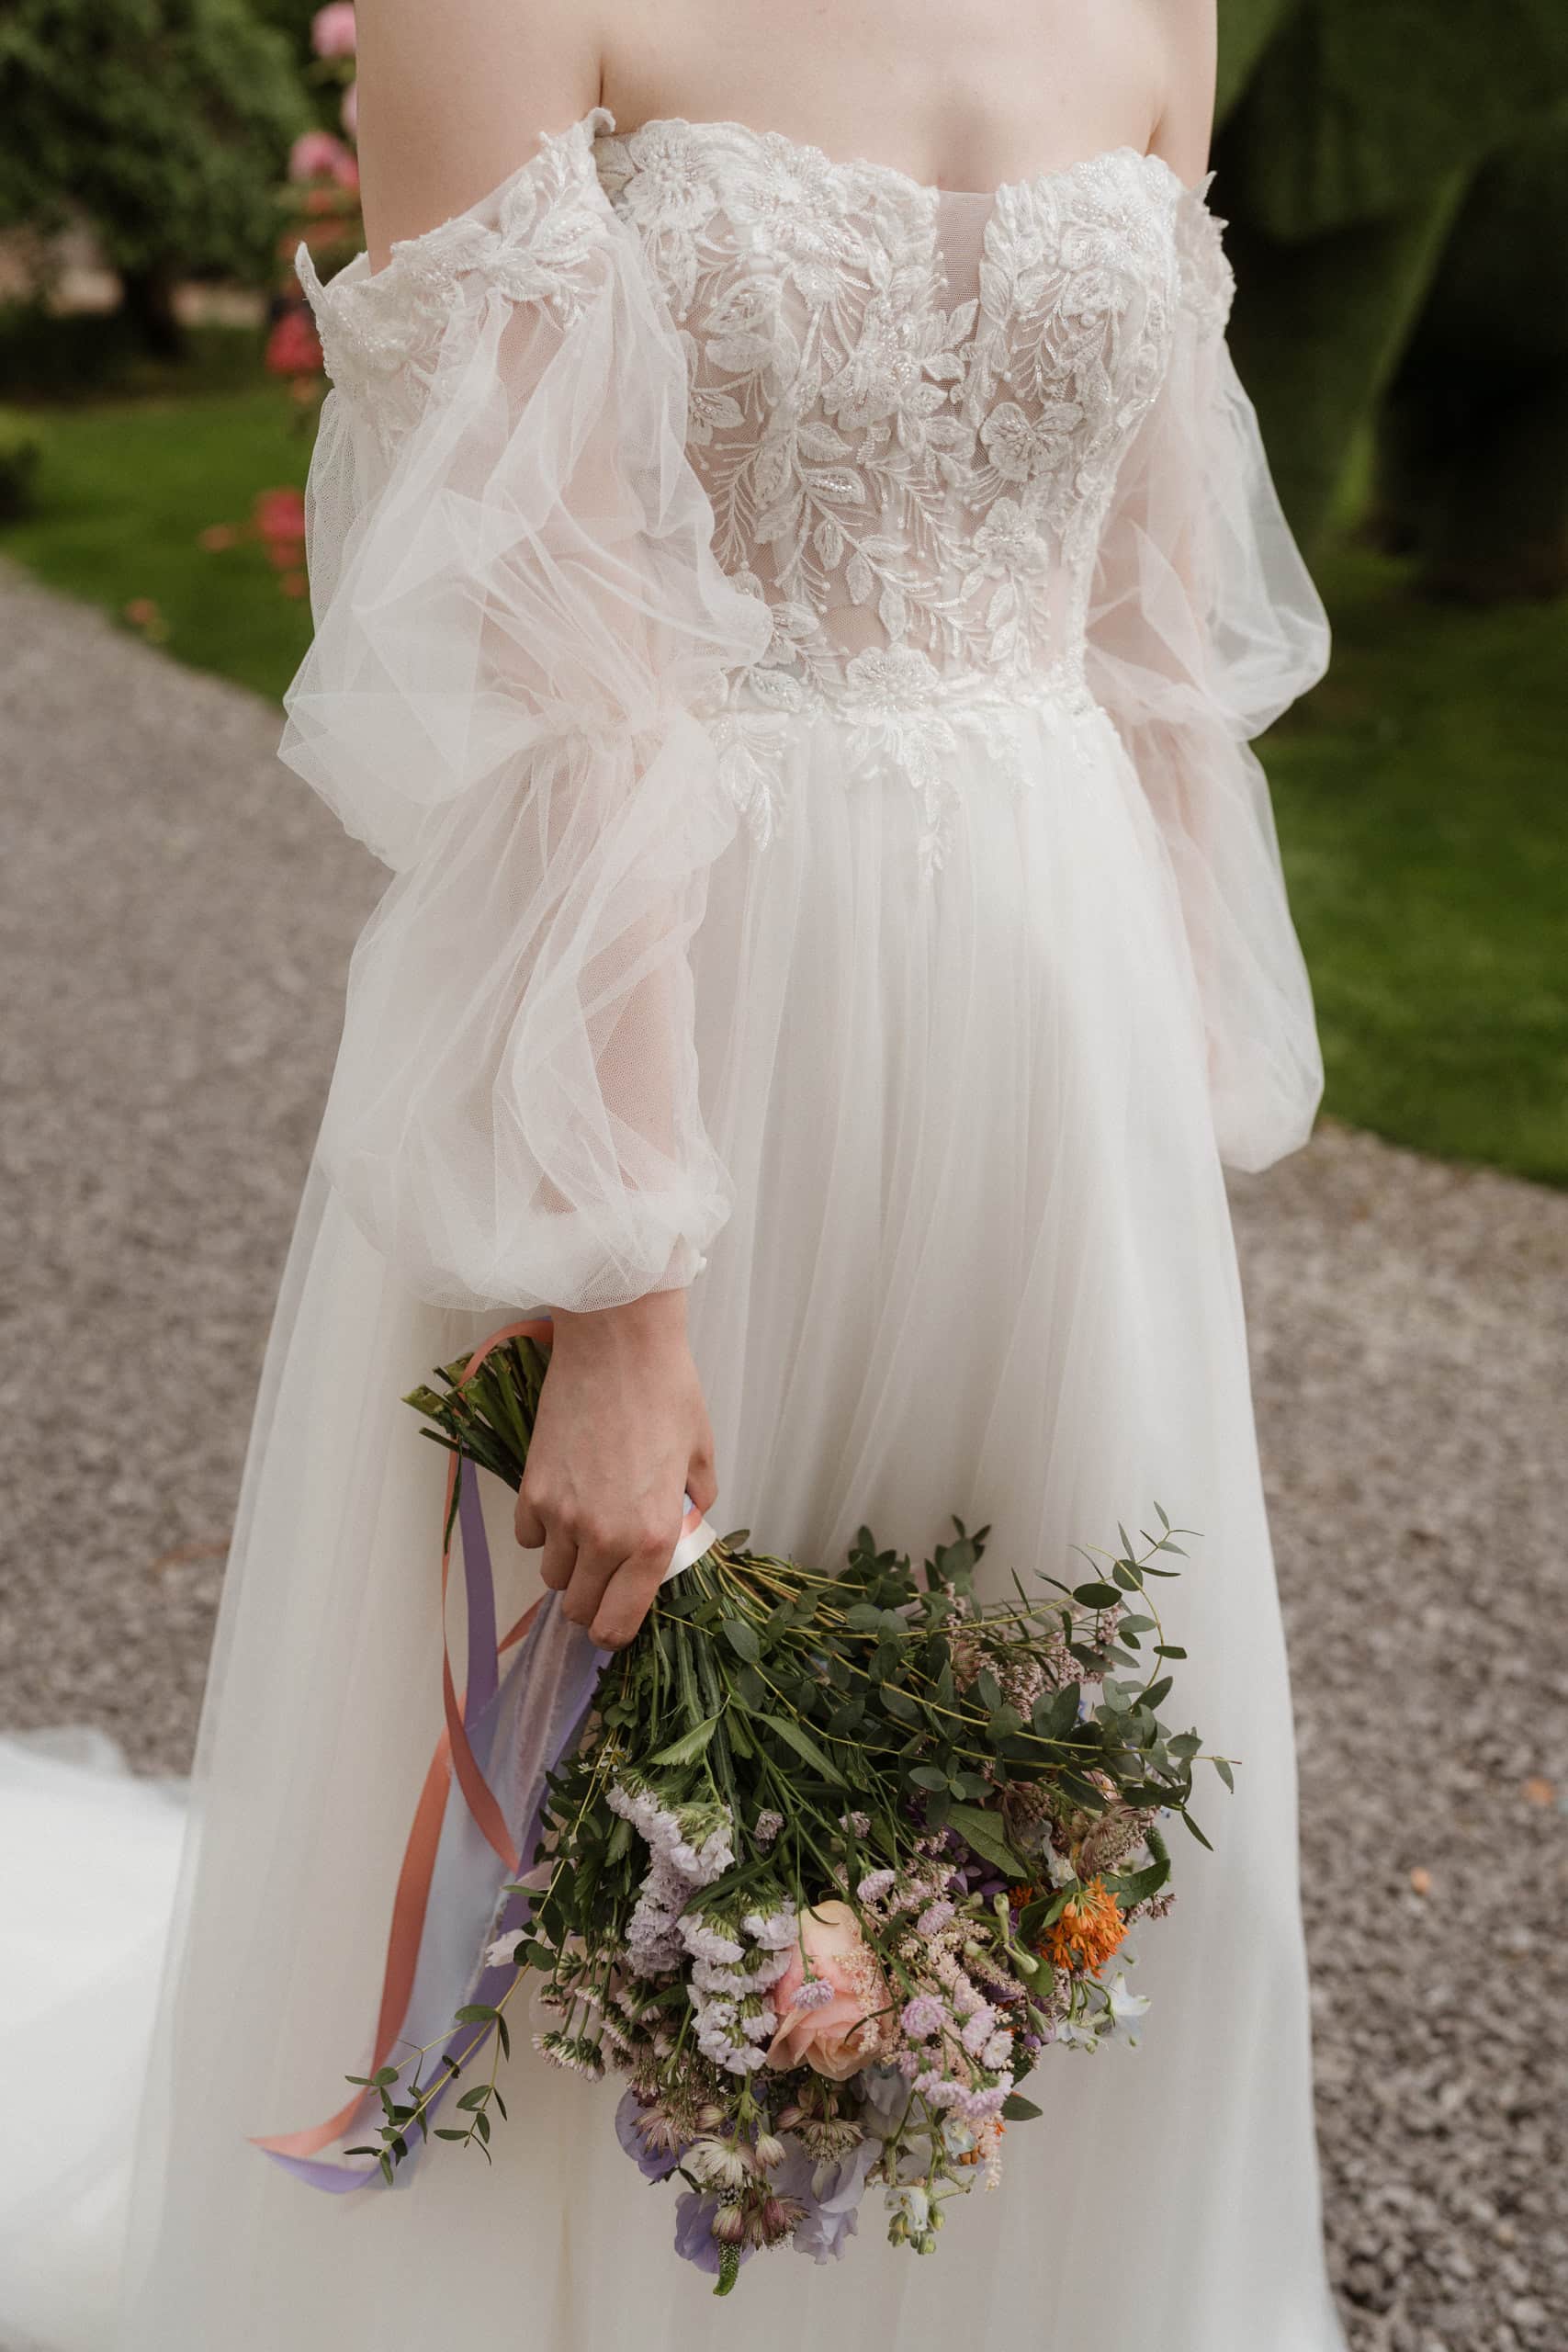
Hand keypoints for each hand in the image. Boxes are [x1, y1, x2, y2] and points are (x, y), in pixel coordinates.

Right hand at [514, 1289, 716, 1649]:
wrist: (618, 1345)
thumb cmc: (668, 1394)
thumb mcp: (701, 1459)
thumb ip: (692, 1509)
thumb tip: (681, 1529)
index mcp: (650, 1539)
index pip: (616, 1624)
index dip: (615, 1633)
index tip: (617, 1621)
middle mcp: (602, 1538)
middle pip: (577, 1609)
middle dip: (591, 1601)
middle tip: (606, 1573)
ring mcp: (561, 1515)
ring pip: (551, 1575)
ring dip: (568, 1564)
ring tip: (587, 1528)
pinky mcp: (531, 1488)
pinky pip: (529, 1536)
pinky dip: (542, 1530)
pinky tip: (565, 1500)